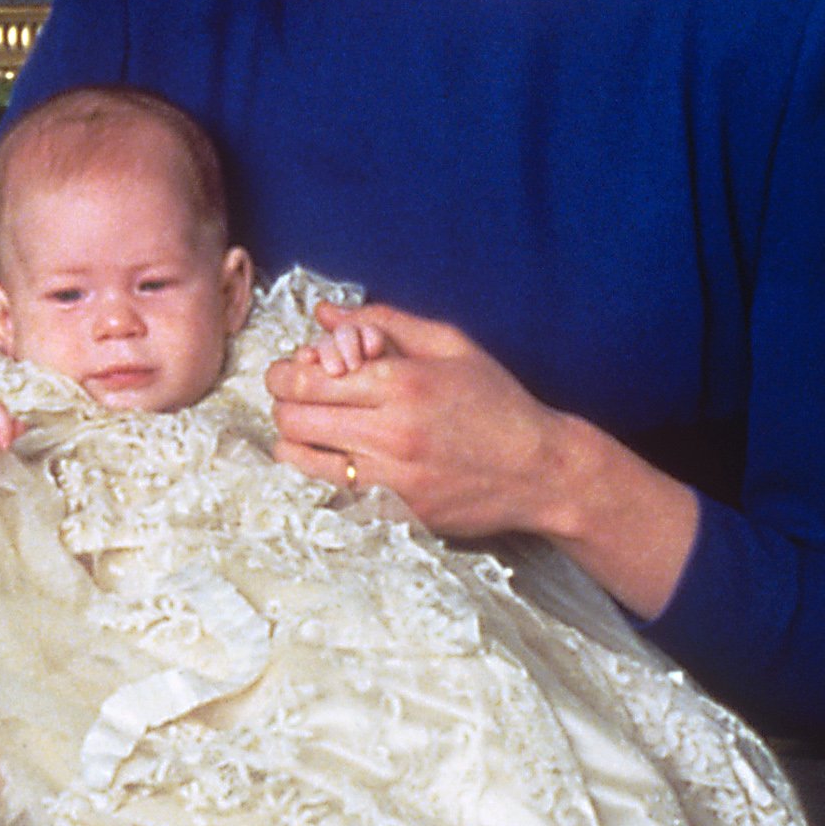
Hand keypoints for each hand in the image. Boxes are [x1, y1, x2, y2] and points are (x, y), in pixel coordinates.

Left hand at [265, 305, 701, 616]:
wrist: (540, 471)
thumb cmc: (497, 401)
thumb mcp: (450, 345)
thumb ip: (383, 322)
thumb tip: (326, 314)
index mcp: (403, 382)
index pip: (307, 377)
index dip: (287, 370)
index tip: (297, 368)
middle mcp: (391, 431)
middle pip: (293, 416)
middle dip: (284, 401)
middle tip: (298, 397)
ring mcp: (391, 478)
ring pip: (300, 458)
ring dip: (294, 439)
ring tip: (312, 428)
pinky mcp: (395, 511)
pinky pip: (330, 490)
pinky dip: (322, 471)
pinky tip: (339, 458)